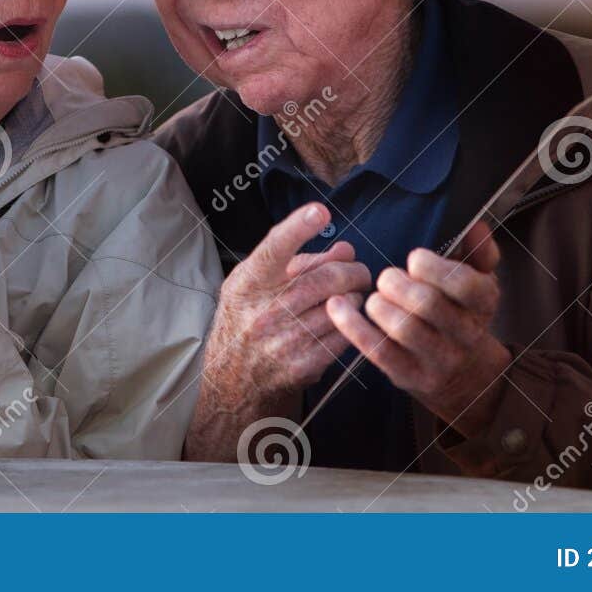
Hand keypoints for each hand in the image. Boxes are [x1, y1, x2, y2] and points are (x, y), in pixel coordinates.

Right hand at [202, 202, 371, 413]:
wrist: (233, 380)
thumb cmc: (248, 318)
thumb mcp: (257, 283)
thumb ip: (297, 262)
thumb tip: (346, 249)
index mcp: (247, 284)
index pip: (273, 250)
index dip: (297, 228)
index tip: (319, 210)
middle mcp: (262, 312)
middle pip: (324, 279)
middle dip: (351, 271)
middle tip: (358, 271)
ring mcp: (282, 341)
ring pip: (341, 307)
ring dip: (356, 297)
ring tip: (352, 295)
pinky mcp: (303, 365)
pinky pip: (344, 335)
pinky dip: (352, 323)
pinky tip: (347, 320)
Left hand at [326, 219, 510, 436]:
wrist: (464, 374)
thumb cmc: (461, 312)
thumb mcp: (478, 281)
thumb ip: (479, 252)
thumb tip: (476, 227)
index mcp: (483, 304)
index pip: (463, 284)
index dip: (433, 267)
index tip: (414, 259)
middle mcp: (466, 334)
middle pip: (427, 304)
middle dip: (397, 283)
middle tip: (387, 278)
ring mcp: (438, 359)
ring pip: (403, 328)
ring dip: (379, 304)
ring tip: (376, 297)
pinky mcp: (408, 375)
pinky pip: (377, 350)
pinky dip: (352, 326)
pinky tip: (337, 307)